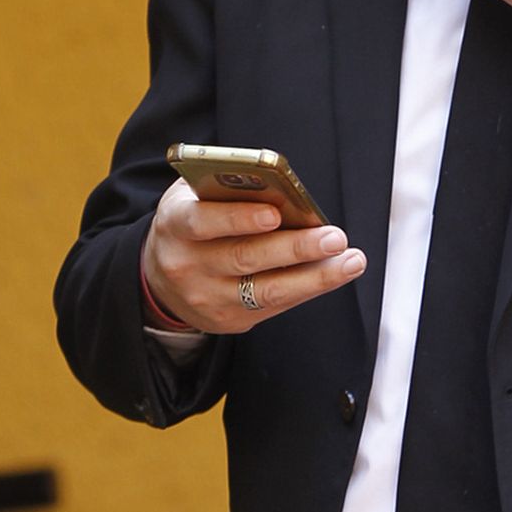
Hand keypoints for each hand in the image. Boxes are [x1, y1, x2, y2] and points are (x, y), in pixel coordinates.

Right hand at [141, 177, 365, 333]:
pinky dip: (308, 288)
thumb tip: (282, 191)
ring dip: (315, 276)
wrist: (160, 277)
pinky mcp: (227, 320)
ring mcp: (207, 298)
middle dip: (295, 248)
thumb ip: (227, 190)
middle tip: (335, 237)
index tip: (275, 213)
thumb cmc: (192, 222)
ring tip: (351, 260)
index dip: (239, 218)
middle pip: (245, 258)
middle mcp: (188, 265)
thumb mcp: (195, 197)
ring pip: (266, 290)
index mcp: (176, 224)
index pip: (204, 222)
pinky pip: (274, 305)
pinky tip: (336, 272)